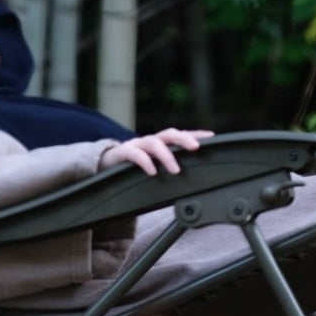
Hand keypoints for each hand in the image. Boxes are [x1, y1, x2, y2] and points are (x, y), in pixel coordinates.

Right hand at [98, 128, 213, 175]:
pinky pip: (134, 154)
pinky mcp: (122, 153)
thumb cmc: (132, 170)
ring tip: (175, 170)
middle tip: (196, 148)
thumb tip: (191, 181)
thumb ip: (168, 170)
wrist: (103, 168)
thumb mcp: (153, 168)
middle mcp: (149, 142)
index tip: (211, 138)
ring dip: (166, 156)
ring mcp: (136, 145)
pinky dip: (145, 162)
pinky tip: (152, 171)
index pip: (180, 135)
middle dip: (184, 139)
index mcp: (159, 144)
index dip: (195, 135)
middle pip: (169, 134)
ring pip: (154, 143)